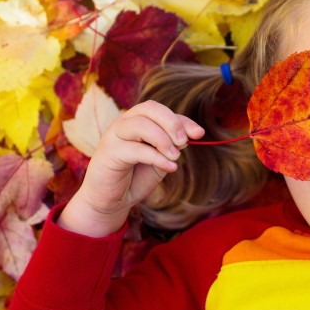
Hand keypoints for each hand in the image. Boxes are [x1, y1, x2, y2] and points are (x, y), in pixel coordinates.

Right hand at [59, 101, 205, 236]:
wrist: (110, 200)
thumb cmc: (135, 177)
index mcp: (136, 121)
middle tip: (184, 142)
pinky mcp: (109, 153)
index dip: (182, 120)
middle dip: (171, 123)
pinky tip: (169, 168)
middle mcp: (124, 123)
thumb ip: (170, 145)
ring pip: (140, 125)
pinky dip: (156, 157)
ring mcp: (114, 136)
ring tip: (175, 157)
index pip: (161, 111)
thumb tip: (187, 136)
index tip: (199, 133)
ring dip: (163, 139)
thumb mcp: (159, 159)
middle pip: (149, 109)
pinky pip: (136, 149)